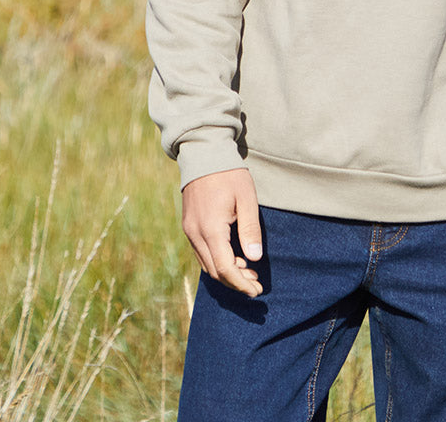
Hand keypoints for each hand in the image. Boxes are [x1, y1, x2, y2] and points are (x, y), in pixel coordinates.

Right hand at [181, 168, 264, 296]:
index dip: (242, 283)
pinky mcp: (188, 225)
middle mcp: (195, 234)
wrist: (203, 153)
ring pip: (206, 264)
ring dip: (226, 273)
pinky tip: (233, 257)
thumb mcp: (246, 199)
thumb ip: (250, 229)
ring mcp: (189, 230)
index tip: (257, 291)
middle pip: (214, 271)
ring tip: (249, 272)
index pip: (226, 268)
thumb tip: (254, 259)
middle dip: (236, 282)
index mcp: (211, 229)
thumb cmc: (229, 174)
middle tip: (256, 284)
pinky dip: (217, 260)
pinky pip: (201, 252)